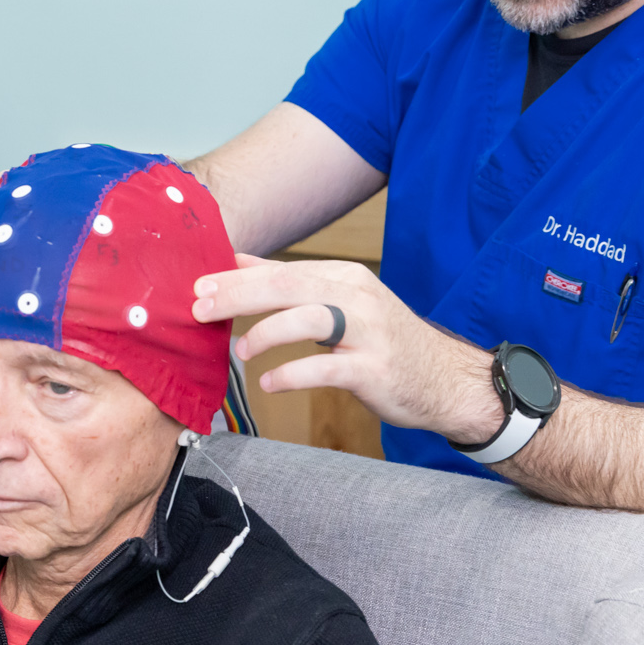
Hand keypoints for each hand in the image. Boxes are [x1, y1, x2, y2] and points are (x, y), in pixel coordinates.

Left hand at [191, 256, 503, 442]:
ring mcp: (369, 333)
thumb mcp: (341, 303)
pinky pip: (326, 369)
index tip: (197, 287)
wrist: (446, 379)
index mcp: (344, 277)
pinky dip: (292, 375)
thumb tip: (237, 261)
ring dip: (264, 333)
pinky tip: (269, 383)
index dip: (236, 278)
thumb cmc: (385, 341)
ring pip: (308, 319)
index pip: (281, 271)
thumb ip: (291, 283)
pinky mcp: (375, 369)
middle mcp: (357, 297)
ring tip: (238, 352)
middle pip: (288, 287)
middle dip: (238, 295)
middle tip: (200, 308)